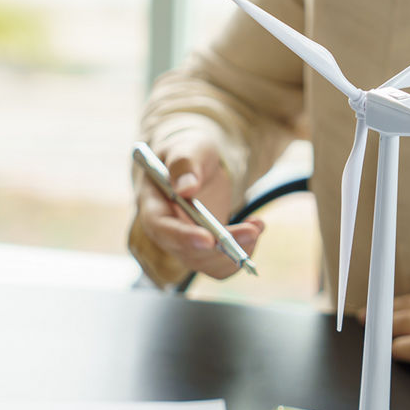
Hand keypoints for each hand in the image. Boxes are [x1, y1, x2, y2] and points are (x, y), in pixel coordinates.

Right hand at [135, 132, 262, 278]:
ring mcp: (184, 243)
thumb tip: (185, 188)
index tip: (209, 239)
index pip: (161, 228)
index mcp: (152, 203)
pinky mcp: (203, 248)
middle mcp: (165, 230)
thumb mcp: (188, 146)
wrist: (199, 163)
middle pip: (186, 252)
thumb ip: (184, 164)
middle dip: (221, 248)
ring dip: (235, 252)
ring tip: (257, 226)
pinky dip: (242, 252)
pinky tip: (255, 227)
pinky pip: (220, 263)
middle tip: (252, 232)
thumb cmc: (190, 151)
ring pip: (206, 262)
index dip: (183, 237)